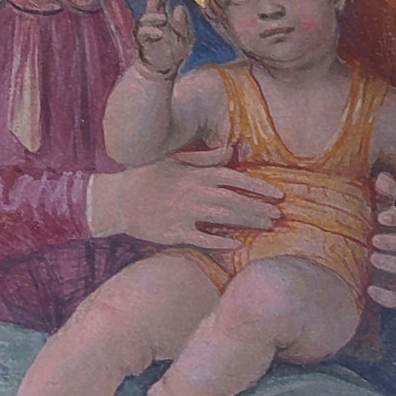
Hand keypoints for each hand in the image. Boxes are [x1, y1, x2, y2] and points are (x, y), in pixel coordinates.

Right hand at [88, 158, 280, 251]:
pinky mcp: (174, 232)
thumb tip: (231, 150)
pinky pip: (201, 238)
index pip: (235, 178)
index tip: (277, 195)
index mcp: (196, 173)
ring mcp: (184, 213)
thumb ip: (205, 156)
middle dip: (258, 208)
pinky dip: (219, 242)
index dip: (258, 187)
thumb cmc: (147, 176)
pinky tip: (236, 245)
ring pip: (223, 218)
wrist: (117, 200)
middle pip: (234, 200)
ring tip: (266, 226)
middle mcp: (194, 192)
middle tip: (278, 215)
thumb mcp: (174, 158)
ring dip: (247, 222)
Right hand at [134, 0, 193, 79]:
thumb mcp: (185, 40)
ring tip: (163, 18)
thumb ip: (183, 25)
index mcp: (162, 22)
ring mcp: (146, 34)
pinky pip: (142, 34)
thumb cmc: (174, 54)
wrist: (162, 73)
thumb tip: (178, 7)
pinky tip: (159, 33)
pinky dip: (150, 31)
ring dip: (153, 17)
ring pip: (144, 20)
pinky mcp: (142, 44)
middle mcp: (152, 25)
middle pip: (150, 8)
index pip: (160, 5)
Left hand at [364, 168, 395, 310]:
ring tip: (372, 259)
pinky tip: (370, 289)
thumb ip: (379, 196)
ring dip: (395, 264)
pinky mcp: (393, 291)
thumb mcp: (368, 209)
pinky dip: (387, 297)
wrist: (344, 258)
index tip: (381, 217)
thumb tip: (383, 178)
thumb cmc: (360, 226)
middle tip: (374, 240)